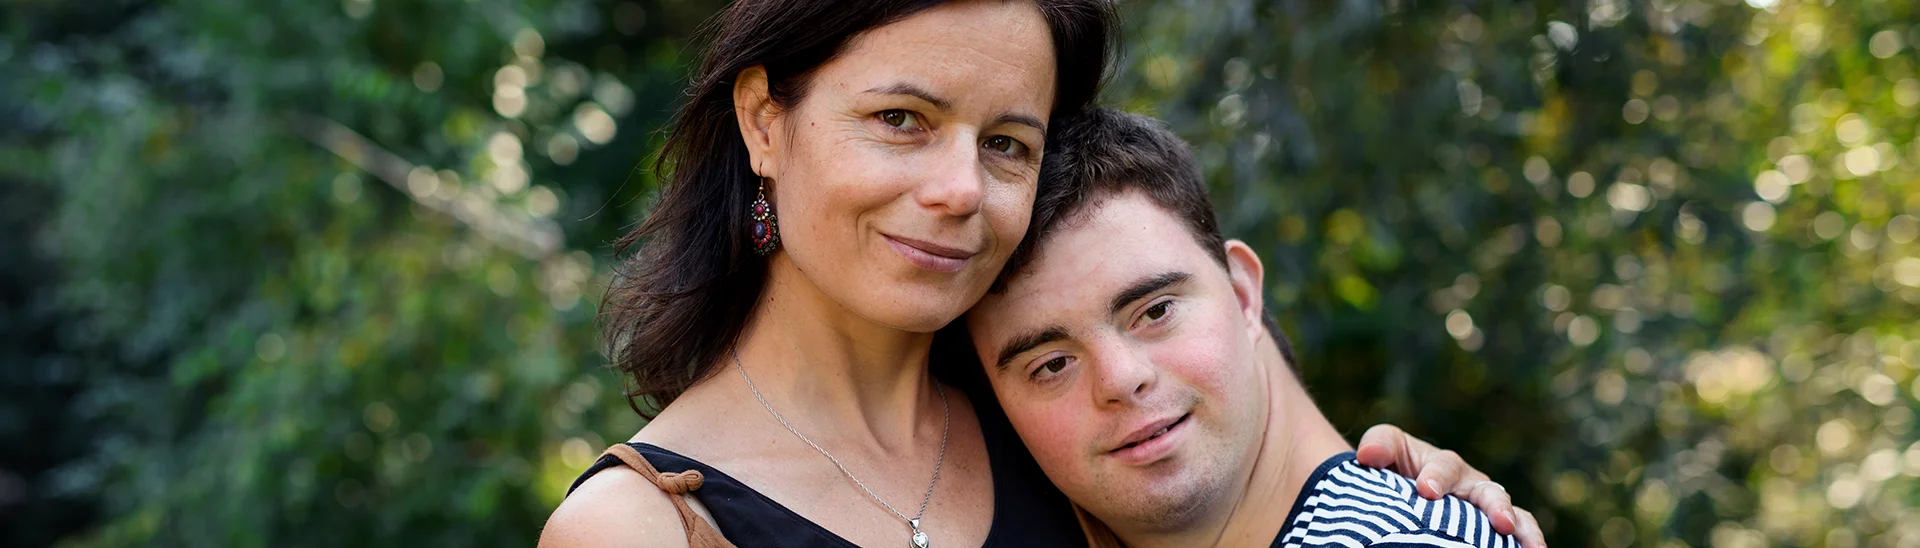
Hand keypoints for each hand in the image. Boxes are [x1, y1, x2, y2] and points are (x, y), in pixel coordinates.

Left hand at [1355, 424, 1545, 547]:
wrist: (1400, 488)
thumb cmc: (1396, 465)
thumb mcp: (1387, 449)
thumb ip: (1379, 444)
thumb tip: (1369, 454)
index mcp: (1445, 465)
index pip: (1445, 467)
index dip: (1437, 477)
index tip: (1426, 490)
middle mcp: (1473, 486)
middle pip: (1491, 493)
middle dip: (1496, 506)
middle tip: (1500, 522)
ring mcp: (1486, 510)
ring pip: (1514, 517)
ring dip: (1523, 530)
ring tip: (1532, 547)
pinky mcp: (1491, 531)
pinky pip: (1514, 538)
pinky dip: (1523, 544)